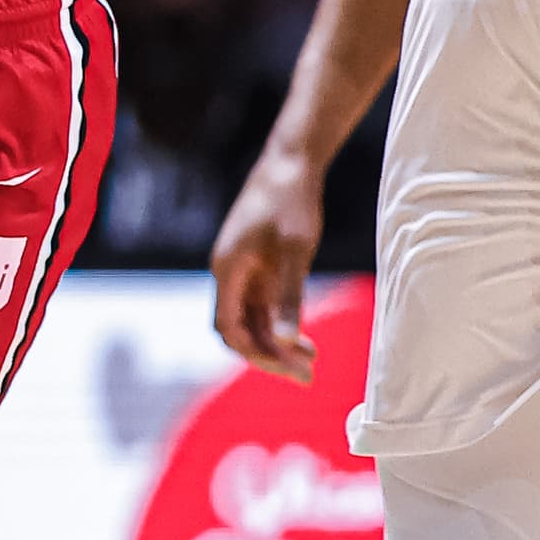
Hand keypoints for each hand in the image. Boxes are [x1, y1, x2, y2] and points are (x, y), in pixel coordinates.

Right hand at [211, 146, 327, 381]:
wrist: (290, 163)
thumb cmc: (291, 204)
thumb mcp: (295, 253)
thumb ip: (289, 299)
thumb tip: (285, 342)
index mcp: (227, 271)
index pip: (229, 329)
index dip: (255, 354)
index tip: (289, 368)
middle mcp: (229, 274)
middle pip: (240, 329)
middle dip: (270, 355)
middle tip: (306, 376)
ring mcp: (242, 270)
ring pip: (254, 320)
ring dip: (278, 342)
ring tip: (311, 362)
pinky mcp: (256, 265)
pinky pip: (263, 305)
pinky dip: (281, 323)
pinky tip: (305, 337)